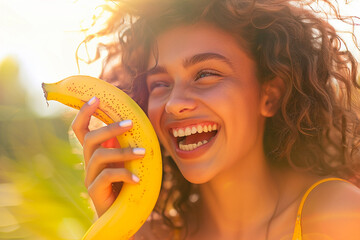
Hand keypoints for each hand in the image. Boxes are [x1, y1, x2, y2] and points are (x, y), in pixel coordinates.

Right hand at [71, 97, 143, 216]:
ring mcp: (90, 176)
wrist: (122, 212)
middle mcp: (89, 161)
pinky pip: (108, 176)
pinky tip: (138, 180)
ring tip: (143, 153)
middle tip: (131, 123)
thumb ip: (126, 144)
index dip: (85, 113)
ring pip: (100, 156)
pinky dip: (125, 174)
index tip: (96, 98)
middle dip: (110, 128)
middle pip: (90, 138)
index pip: (81, 129)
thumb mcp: (126, 160)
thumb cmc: (126, 182)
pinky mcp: (94, 190)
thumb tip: (136, 122)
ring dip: (123, 152)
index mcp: (95, 151)